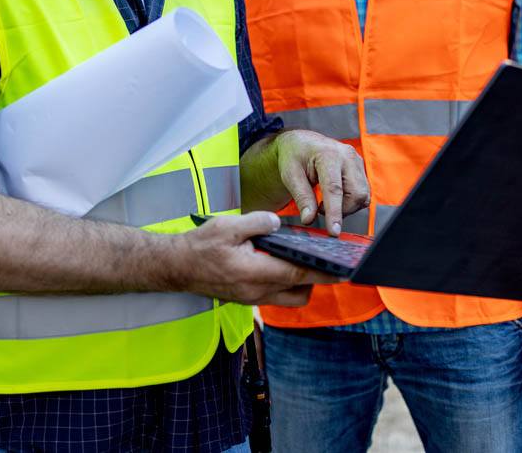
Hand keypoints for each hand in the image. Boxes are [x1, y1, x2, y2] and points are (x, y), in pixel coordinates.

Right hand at [173, 211, 338, 305]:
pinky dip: (285, 285)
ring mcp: (252, 299)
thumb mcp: (228, 226)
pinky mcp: (247, 299)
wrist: (177, 267)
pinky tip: (283, 267)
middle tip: (329, 263)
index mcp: (255, 272)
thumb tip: (278, 222)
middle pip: (300, 292)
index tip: (343, 269)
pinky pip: (276, 297)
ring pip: (289, 298)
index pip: (298, 273)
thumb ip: (257, 222)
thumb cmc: (201, 246)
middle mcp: (257, 291)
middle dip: (317, 280)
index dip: (323, 271)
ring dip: (301, 284)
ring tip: (303, 261)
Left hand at [274, 129, 369, 235]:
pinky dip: (350, 201)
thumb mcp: (290, 175)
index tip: (334, 232)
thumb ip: (301, 197)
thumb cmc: (294, 156)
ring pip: (362, 196)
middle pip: (355, 194)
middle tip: (320, 208)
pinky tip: (336, 197)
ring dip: (346, 207)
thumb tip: (309, 219)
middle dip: (340, 210)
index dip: (335, 213)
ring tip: (325, 201)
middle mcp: (347, 156)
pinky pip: (363, 193)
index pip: (334, 189)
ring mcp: (357, 162)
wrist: (302, 143)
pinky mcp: (360, 169)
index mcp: (328, 154)